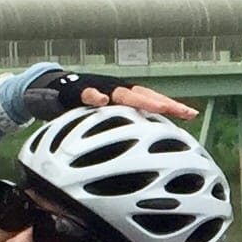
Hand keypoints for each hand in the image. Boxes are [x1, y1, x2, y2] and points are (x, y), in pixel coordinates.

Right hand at [0, 66, 201, 124]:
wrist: (49, 90)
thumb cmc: (80, 108)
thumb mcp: (105, 121)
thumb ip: (121, 131)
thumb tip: (140, 154)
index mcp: (123, 97)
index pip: (152, 101)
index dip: (172, 106)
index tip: (193, 115)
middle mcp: (115, 89)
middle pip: (145, 95)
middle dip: (164, 102)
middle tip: (182, 111)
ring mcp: (98, 87)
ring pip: (122, 92)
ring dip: (139, 98)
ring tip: (157, 106)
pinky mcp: (76, 89)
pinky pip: (86, 93)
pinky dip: (94, 96)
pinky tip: (101, 102)